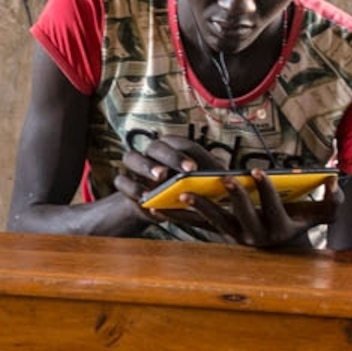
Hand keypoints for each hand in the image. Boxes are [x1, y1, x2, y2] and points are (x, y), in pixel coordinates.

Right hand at [106, 131, 231, 222]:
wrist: (155, 206)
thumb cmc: (182, 191)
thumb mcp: (199, 184)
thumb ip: (210, 177)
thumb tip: (230, 177)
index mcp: (172, 147)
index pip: (181, 144)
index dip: (189, 155)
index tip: (196, 169)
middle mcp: (151, 153)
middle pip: (157, 146)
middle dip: (172, 157)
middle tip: (187, 170)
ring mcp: (135, 166)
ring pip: (132, 157)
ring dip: (146, 166)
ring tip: (161, 177)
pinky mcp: (124, 183)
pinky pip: (121, 181)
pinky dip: (132, 187)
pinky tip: (144, 198)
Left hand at [165, 172, 322, 251]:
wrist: (282, 251)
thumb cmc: (302, 224)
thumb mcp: (322, 215)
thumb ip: (333, 200)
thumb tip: (335, 181)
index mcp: (280, 227)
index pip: (273, 206)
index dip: (267, 188)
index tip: (259, 170)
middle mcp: (256, 236)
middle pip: (243, 214)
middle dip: (235, 195)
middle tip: (224, 177)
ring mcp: (235, 237)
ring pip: (215, 221)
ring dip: (199, 206)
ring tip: (183, 191)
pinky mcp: (219, 235)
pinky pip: (197, 225)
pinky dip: (179, 215)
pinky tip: (159, 205)